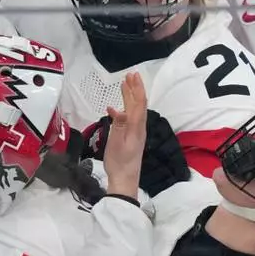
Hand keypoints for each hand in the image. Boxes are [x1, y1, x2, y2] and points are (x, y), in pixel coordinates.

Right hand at [98, 72, 146, 198]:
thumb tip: (119, 109)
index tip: (132, 76)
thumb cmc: (119, 163)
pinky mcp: (131, 138)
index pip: (138, 103)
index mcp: (136, 127)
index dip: (136, 89)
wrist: (125, 180)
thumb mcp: (116, 144)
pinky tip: (116, 108)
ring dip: (131, 97)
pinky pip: (130, 118)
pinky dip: (125, 109)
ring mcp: (136, 133)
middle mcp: (138, 128)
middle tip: (130, 75)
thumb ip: (119, 126)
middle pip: (139, 104)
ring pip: (135, 110)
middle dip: (135, 89)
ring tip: (125, 86)